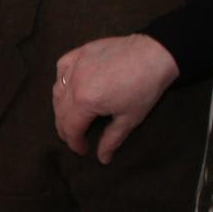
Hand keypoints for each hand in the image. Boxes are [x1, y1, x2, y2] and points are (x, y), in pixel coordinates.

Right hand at [52, 35, 181, 163]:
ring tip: (71, 116)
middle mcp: (74, 83)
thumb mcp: (129, 119)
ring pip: (57, 90)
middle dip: (65, 128)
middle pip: (60, 111)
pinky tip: (69, 88)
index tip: (82, 151)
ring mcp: (76, 65)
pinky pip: (62, 68)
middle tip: (75, 138)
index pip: (70, 127)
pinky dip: (62, 80)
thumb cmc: (144, 88)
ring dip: (61, 107)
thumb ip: (111, 140)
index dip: (74, 143)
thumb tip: (103, 159)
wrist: (154, 54)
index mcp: (85, 101)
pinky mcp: (80, 52)